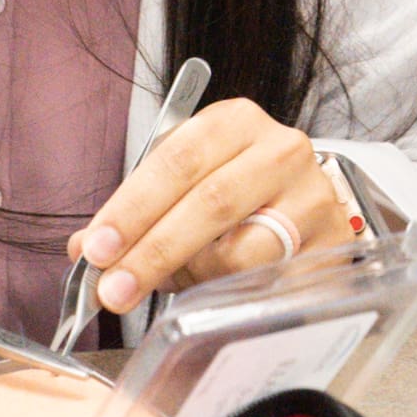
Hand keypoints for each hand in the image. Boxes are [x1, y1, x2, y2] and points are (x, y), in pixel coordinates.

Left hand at [73, 100, 359, 316]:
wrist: (310, 206)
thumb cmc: (240, 192)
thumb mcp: (186, 185)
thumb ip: (138, 212)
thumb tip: (84, 251)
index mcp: (236, 122)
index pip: (177, 160)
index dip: (132, 207)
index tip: (97, 249)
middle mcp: (280, 150)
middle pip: (209, 203)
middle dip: (151, 252)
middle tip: (113, 289)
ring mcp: (312, 198)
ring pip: (239, 251)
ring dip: (191, 277)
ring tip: (171, 283)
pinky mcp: (332, 246)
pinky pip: (265, 283)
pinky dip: (227, 294)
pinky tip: (212, 292)